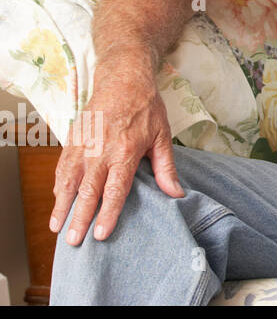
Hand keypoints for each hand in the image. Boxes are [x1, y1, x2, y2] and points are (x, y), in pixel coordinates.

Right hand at [51, 48, 182, 244]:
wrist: (124, 78)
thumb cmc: (146, 108)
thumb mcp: (162, 136)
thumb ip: (166, 168)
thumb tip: (176, 193)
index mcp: (125, 152)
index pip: (115, 190)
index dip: (107, 214)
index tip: (101, 234)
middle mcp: (100, 151)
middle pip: (88, 191)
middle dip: (80, 217)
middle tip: (74, 241)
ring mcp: (83, 145)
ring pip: (69, 181)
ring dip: (62, 205)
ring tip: (57, 227)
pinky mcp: (72, 139)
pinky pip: (62, 166)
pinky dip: (58, 185)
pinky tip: (58, 199)